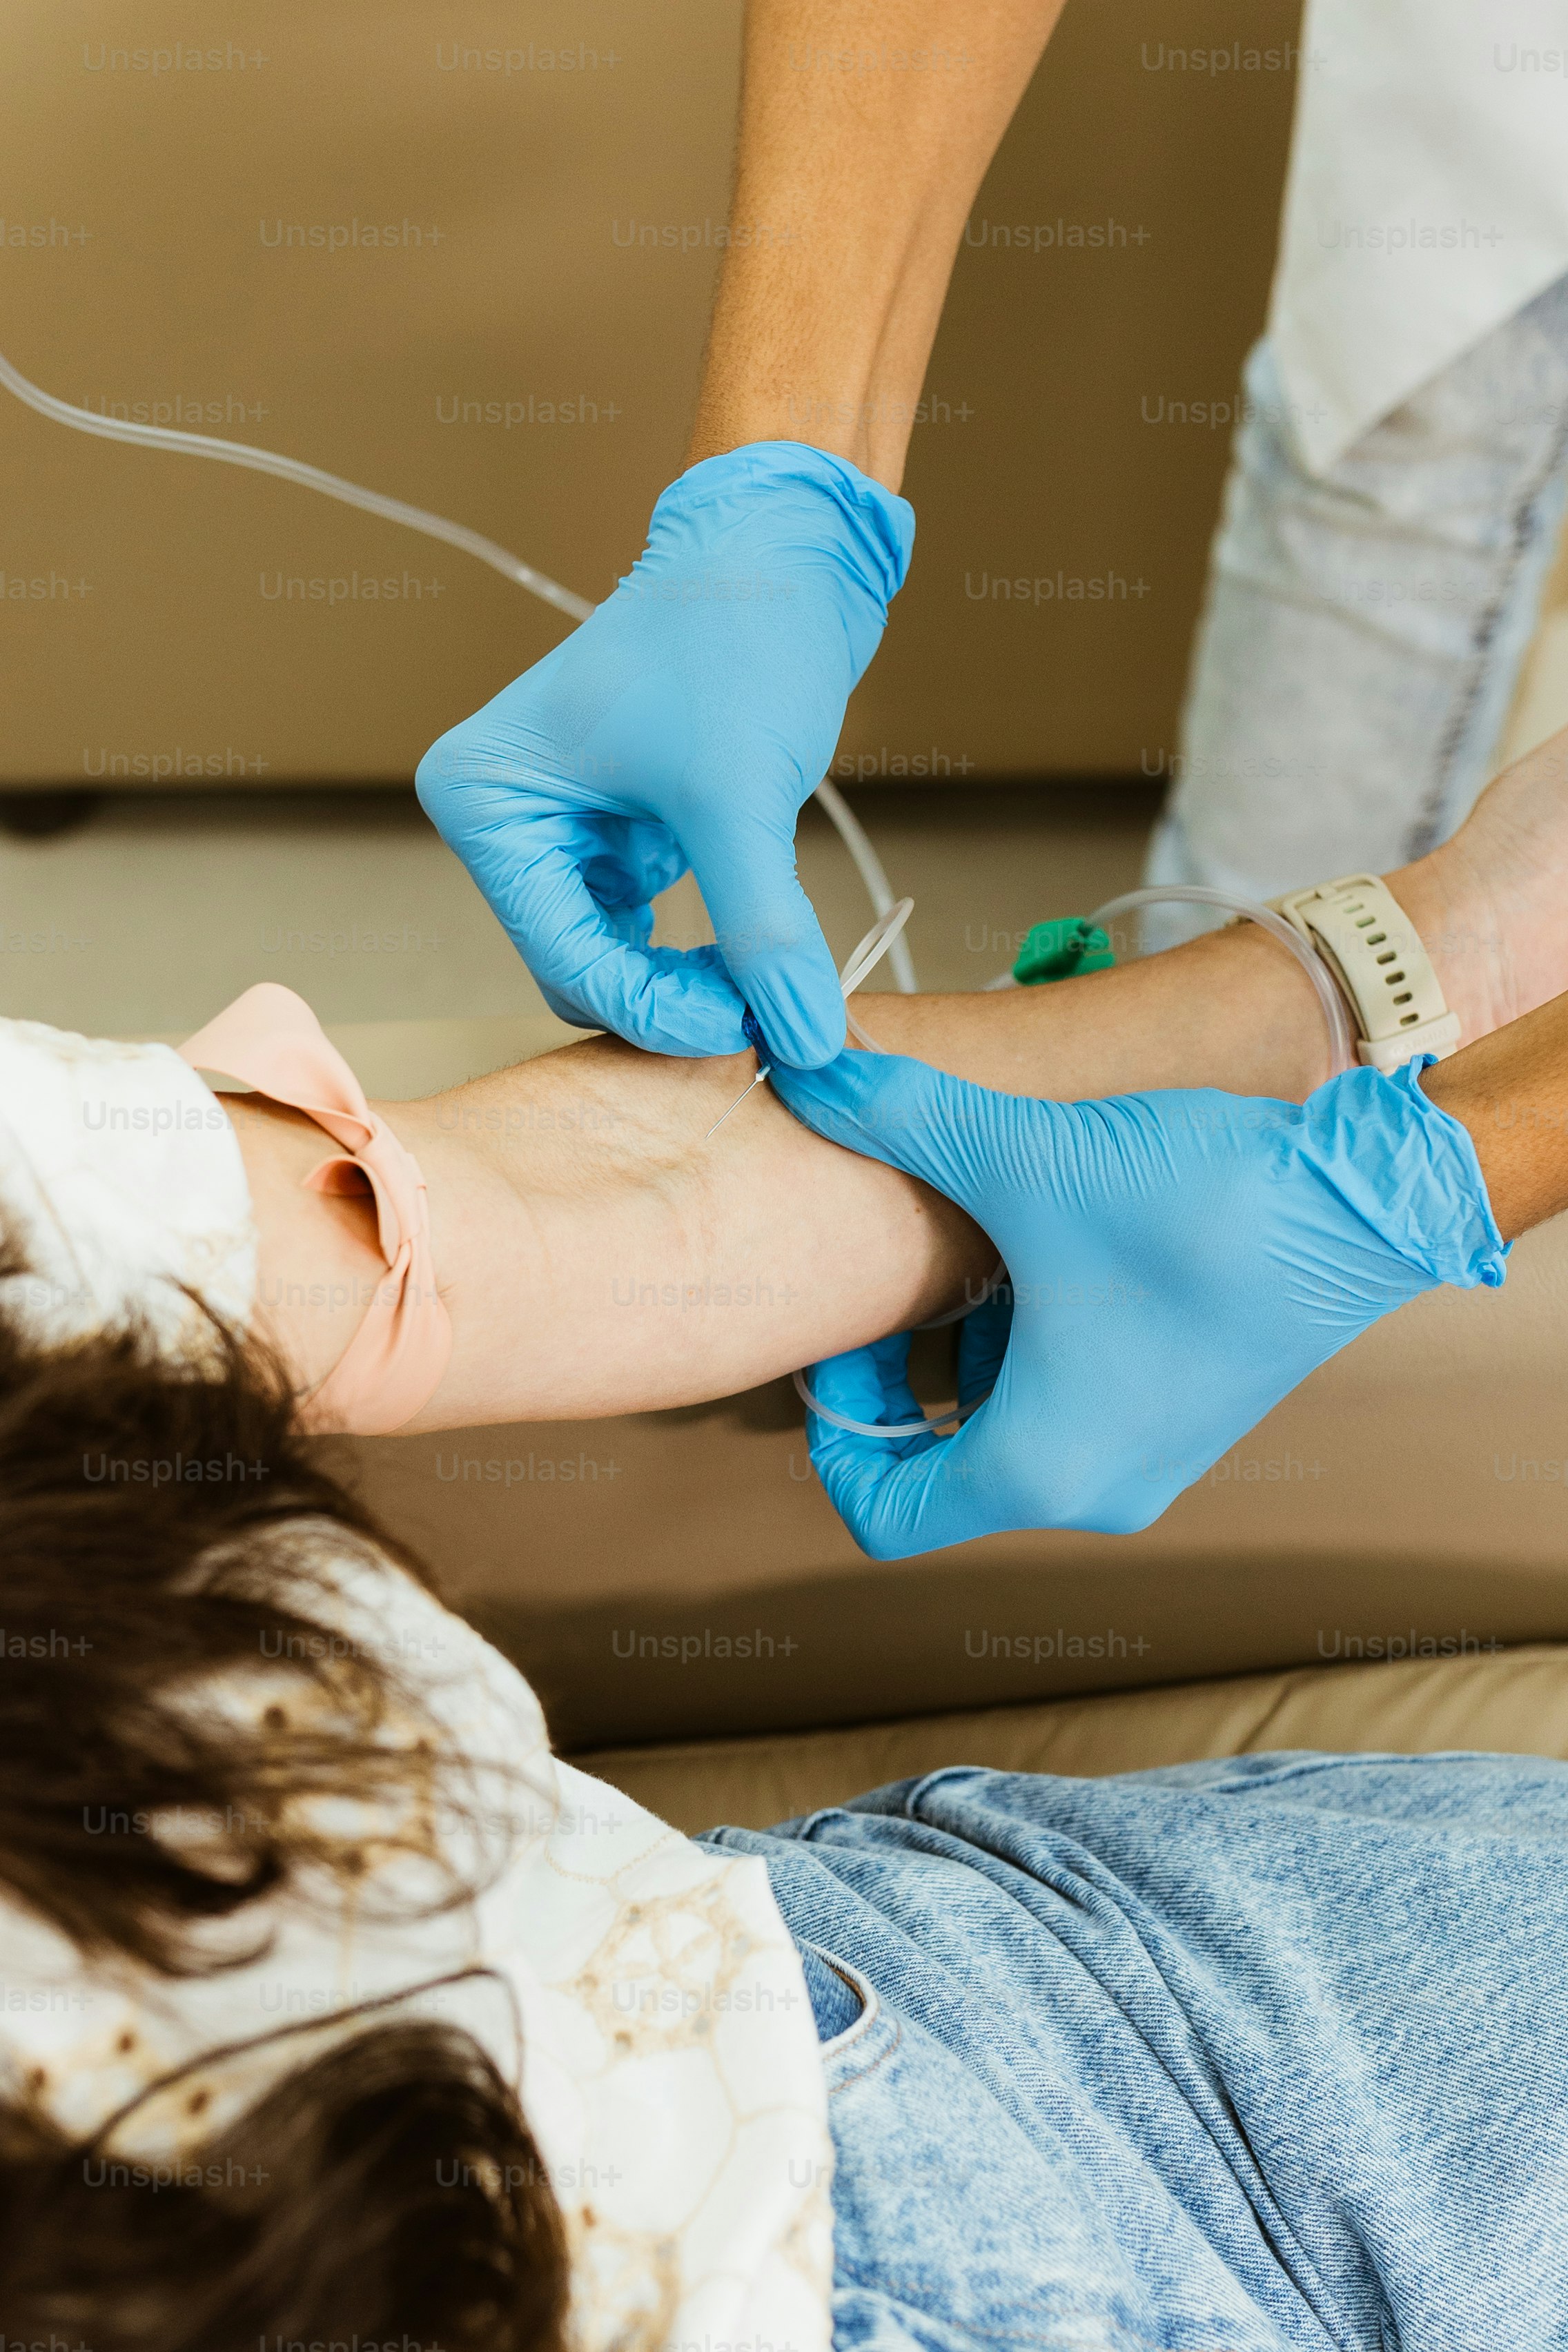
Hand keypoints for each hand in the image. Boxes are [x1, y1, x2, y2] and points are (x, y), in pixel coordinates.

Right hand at [416, 442, 912, 1066]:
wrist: (782, 548)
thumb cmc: (734, 633)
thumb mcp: (742, 796)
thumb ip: (765, 932)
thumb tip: (803, 1038)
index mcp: (486, 802)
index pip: (563, 959)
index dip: (654, 1012)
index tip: (745, 1031)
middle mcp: (505, 819)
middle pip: (578, 969)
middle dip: (667, 1001)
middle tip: (762, 1012)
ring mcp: (558, 828)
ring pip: (612, 960)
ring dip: (684, 983)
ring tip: (766, 978)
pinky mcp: (616, 831)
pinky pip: (643, 930)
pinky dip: (696, 953)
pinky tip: (756, 950)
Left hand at [769, 1050, 1506, 1557]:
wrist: (1363, 1201)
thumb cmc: (1202, 1208)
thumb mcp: (1023, 1155)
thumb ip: (902, 1117)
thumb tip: (812, 1070)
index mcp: (1040, 1468)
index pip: (883, 1515)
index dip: (835, 1435)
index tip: (836, 1346)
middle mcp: (1095, 1487)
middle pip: (941, 1465)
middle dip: (899, 1372)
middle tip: (888, 1277)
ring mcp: (1149, 1454)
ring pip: (1008, 1422)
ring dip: (970, 1344)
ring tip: (973, 1239)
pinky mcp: (1186, 1409)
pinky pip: (1071, 1397)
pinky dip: (1035, 1336)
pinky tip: (1047, 1238)